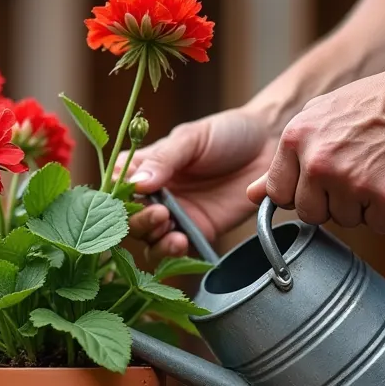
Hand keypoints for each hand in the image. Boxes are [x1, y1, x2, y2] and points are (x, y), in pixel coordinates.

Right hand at [116, 108, 274, 255]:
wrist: (269, 147)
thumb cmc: (227, 134)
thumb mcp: (192, 138)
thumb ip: (164, 159)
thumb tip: (136, 183)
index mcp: (143, 167)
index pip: (115, 186)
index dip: (116, 196)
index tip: (129, 195)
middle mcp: (152, 195)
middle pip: (127, 218)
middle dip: (138, 220)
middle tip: (159, 213)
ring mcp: (173, 216)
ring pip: (146, 239)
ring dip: (153, 238)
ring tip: (171, 228)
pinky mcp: (195, 233)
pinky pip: (174, 250)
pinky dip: (171, 252)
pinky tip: (181, 241)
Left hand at [246, 57, 384, 232]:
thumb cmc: (377, 103)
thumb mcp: (319, 117)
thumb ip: (285, 158)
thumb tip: (251, 194)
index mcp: (296, 140)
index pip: (280, 195)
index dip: (304, 191)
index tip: (324, 178)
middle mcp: (319, 163)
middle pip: (312, 214)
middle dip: (334, 201)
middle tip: (360, 170)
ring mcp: (353, 182)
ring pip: (347, 222)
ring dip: (365, 205)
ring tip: (382, 167)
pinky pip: (380, 225)